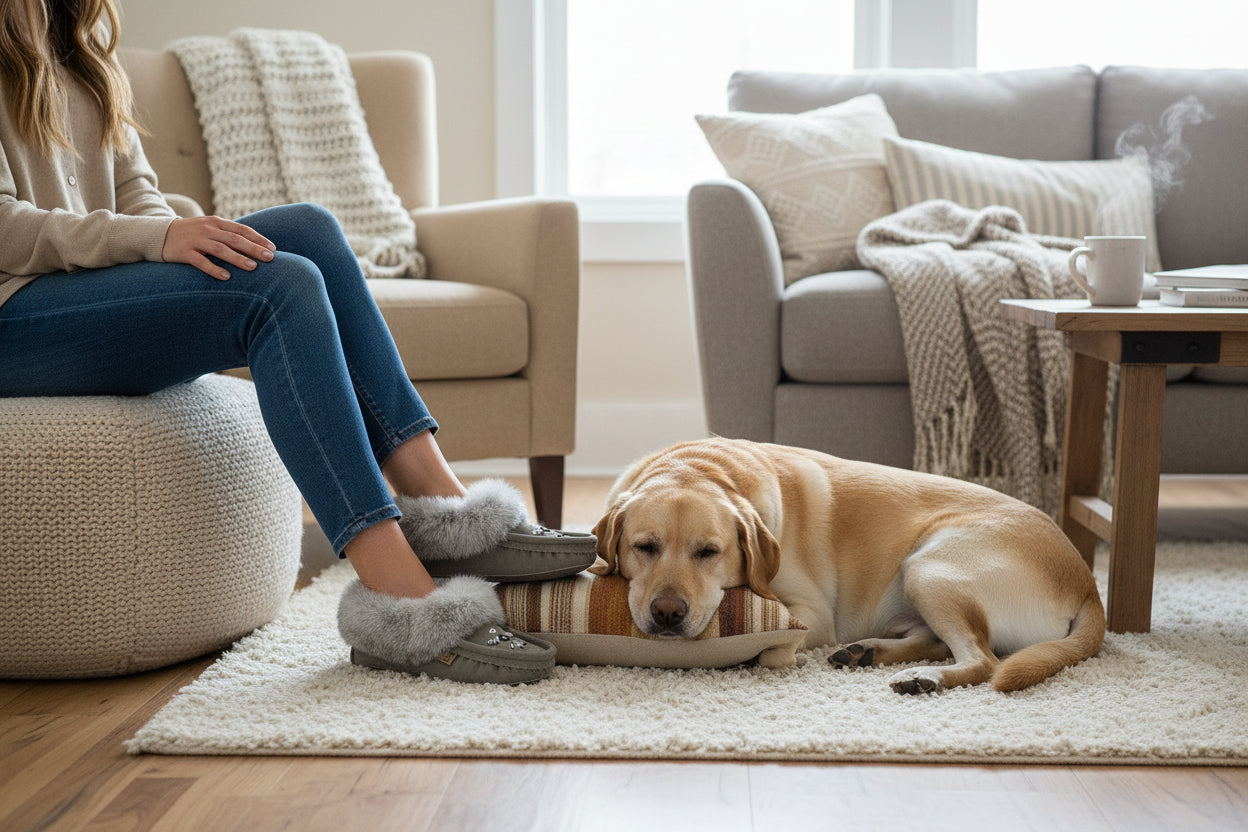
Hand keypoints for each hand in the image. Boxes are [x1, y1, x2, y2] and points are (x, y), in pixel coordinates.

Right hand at [161, 216, 275, 279]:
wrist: (158, 234)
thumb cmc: (191, 234)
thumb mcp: (209, 228)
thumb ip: (227, 234)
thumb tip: (254, 245)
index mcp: (216, 222)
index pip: (241, 229)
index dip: (258, 238)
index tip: (273, 248)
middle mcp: (207, 229)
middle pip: (234, 239)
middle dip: (253, 248)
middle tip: (270, 258)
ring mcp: (195, 240)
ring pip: (220, 249)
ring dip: (238, 258)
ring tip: (253, 267)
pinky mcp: (184, 252)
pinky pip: (201, 262)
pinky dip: (214, 269)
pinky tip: (227, 277)